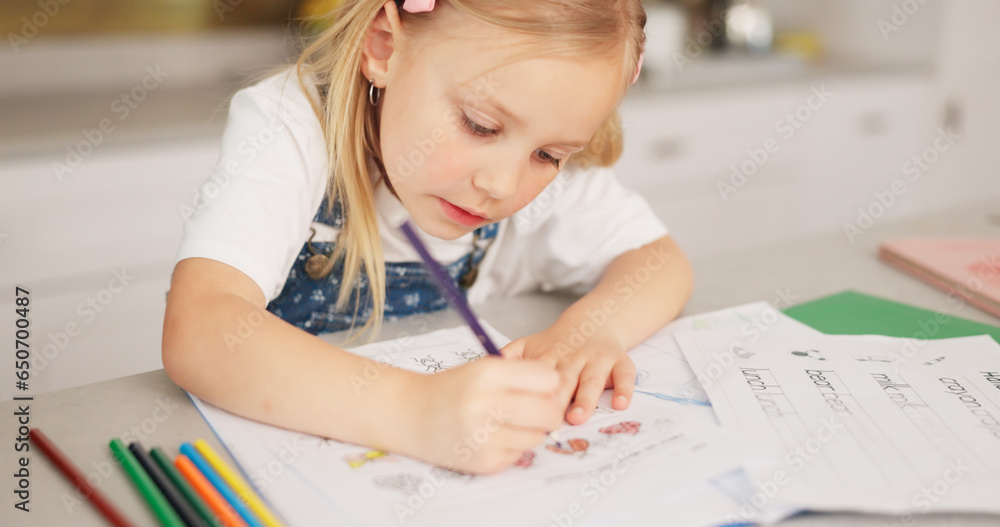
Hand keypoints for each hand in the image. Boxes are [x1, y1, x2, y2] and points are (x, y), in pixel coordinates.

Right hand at [405, 357, 562, 474]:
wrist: (410, 414)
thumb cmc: (452, 388)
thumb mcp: (483, 368)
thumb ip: (521, 375)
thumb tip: (559, 392)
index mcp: (488, 373)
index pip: (547, 379)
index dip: (548, 384)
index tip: (540, 388)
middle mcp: (485, 404)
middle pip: (548, 412)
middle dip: (549, 413)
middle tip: (539, 412)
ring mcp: (483, 436)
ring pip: (537, 436)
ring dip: (530, 431)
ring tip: (508, 423)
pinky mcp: (483, 461)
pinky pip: (519, 455)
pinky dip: (511, 446)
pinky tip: (492, 437)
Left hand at [501, 330, 634, 425]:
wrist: (596, 320)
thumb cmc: (559, 343)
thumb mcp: (530, 345)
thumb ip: (508, 359)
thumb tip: (477, 370)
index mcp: (550, 357)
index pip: (539, 376)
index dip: (533, 393)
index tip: (524, 411)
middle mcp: (574, 358)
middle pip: (565, 380)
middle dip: (557, 400)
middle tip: (549, 421)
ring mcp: (598, 360)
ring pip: (593, 380)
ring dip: (586, 398)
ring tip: (578, 416)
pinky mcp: (620, 361)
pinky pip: (626, 375)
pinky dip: (625, 388)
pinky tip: (621, 404)